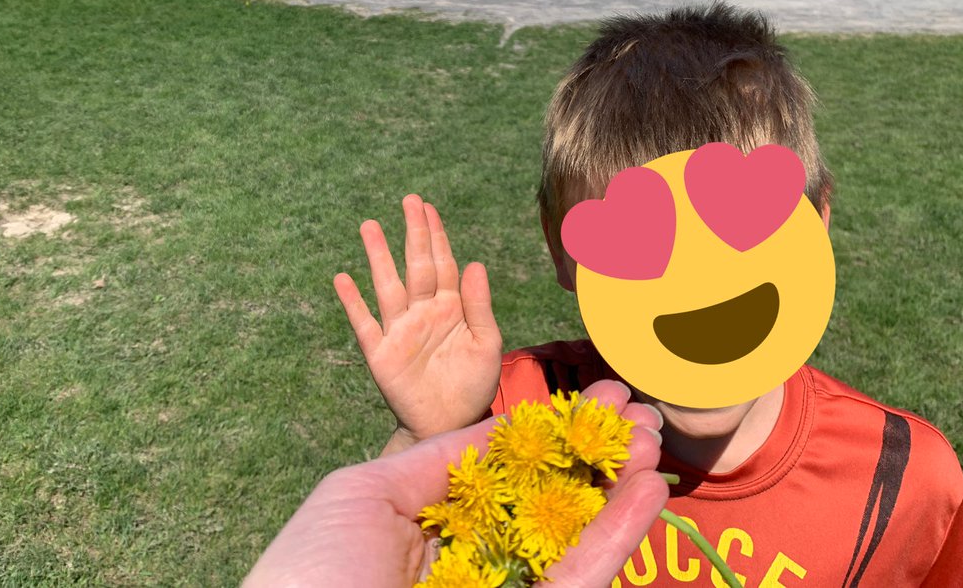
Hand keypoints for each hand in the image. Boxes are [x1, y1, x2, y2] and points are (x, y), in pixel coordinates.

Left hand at [244, 380, 667, 587]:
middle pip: (553, 506)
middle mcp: (476, 568)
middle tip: (640, 414)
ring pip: (576, 544)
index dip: (554, 435)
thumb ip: (440, 462)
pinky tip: (648, 491)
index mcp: (435, 533)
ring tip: (655, 441)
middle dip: (598, 458)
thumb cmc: (308, 574)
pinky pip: (578, 584)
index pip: (509, 477)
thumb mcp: (364, 497)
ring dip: (621, 490)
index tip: (597, 394)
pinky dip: (616, 538)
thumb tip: (503, 429)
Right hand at [334, 195, 502, 449]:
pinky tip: (342, 278)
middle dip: (412, 234)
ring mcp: (399, 330)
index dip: (436, 236)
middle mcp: (422, 312)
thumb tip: (474, 263)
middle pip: (416, 265)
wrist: (450, 426)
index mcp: (450, 308)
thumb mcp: (486, 344)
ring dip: (379, 256)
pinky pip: (364, 323)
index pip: (442, 263)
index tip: (428, 208)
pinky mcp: (381, 353)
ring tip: (370, 226)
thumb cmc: (472, 386)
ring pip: (387, 286)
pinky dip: (353, 302)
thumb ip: (479, 305)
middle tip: (408, 200)